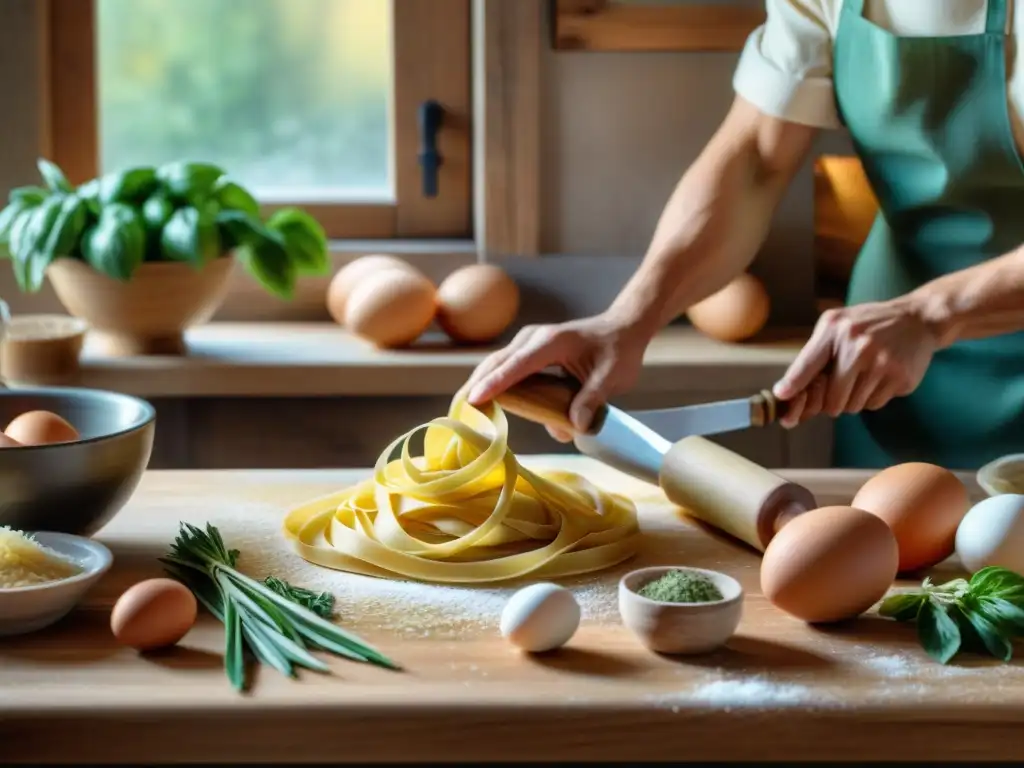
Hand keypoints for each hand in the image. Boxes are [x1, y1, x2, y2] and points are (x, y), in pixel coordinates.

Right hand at [464, 314, 649, 441]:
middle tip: (458, 410)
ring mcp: (528, 342)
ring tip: (463, 408)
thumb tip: (576, 425)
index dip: (497, 383)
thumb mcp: (613, 378)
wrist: (622, 329)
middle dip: (476, 385)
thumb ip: (593, 400)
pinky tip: (483, 400)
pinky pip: (505, 366)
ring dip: (480, 384)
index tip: (476, 399)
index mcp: (553, 342)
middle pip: (497, 362)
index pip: (518, 364)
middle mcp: (534, 338)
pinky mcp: (528, 350)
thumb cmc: (618, 352)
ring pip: (496, 363)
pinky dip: (492, 381)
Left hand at [772, 299, 938, 427]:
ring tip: (864, 375)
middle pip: (830, 399)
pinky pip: (874, 405)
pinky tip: (881, 377)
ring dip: (853, 399)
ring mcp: (881, 362)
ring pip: (852, 406)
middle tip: (841, 386)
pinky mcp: (901, 377)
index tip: (782, 396)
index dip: (793, 385)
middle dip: (831, 400)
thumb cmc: (867, 325)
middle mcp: (857, 345)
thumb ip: (813, 353)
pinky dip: (873, 397)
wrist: (918, 319)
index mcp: (835, 329)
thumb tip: (786, 391)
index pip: (807, 364)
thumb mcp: (837, 325)